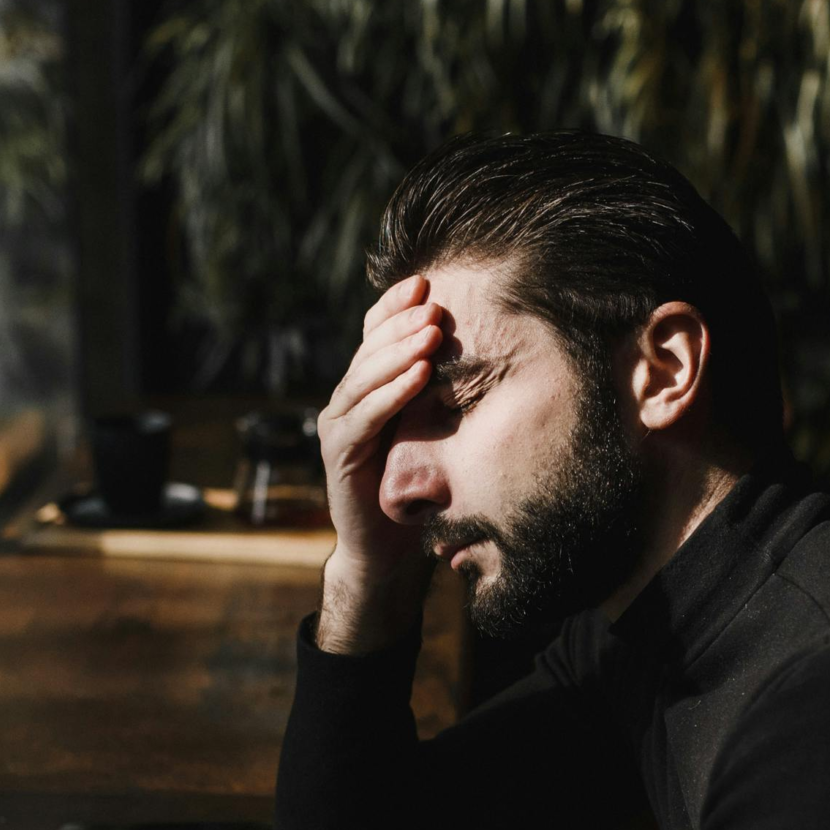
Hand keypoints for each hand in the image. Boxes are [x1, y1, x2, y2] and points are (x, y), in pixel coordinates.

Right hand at [315, 273, 440, 652]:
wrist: (390, 548)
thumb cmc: (422, 485)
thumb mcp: (436, 429)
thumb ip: (443, 393)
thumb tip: (490, 347)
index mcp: (371, 387)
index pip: (376, 334)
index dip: (395, 306)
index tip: (427, 281)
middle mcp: (349, 399)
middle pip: (370, 347)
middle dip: (401, 322)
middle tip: (433, 302)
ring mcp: (339, 425)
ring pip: (365, 376)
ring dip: (398, 350)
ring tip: (429, 331)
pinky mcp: (339, 454)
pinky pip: (365, 416)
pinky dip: (391, 393)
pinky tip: (417, 375)